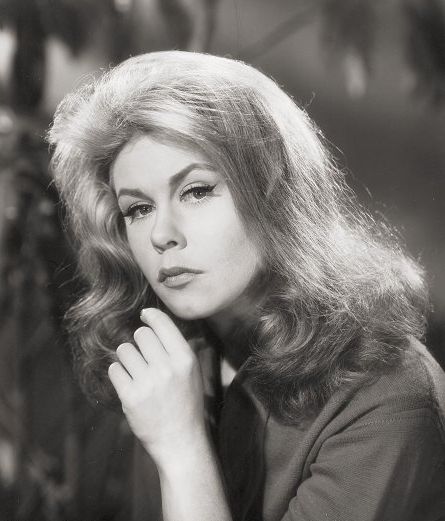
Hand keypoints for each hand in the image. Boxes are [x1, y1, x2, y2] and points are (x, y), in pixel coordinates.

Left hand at [108, 308, 205, 464]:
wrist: (180, 440)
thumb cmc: (187, 402)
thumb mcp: (192, 371)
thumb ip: (176, 347)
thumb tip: (155, 321)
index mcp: (185, 359)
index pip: (162, 324)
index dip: (151, 316)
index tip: (145, 315)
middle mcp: (167, 368)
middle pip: (141, 334)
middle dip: (139, 341)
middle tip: (144, 356)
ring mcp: (147, 383)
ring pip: (125, 350)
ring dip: (128, 358)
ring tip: (137, 372)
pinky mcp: (130, 397)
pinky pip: (114, 369)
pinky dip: (119, 373)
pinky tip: (129, 383)